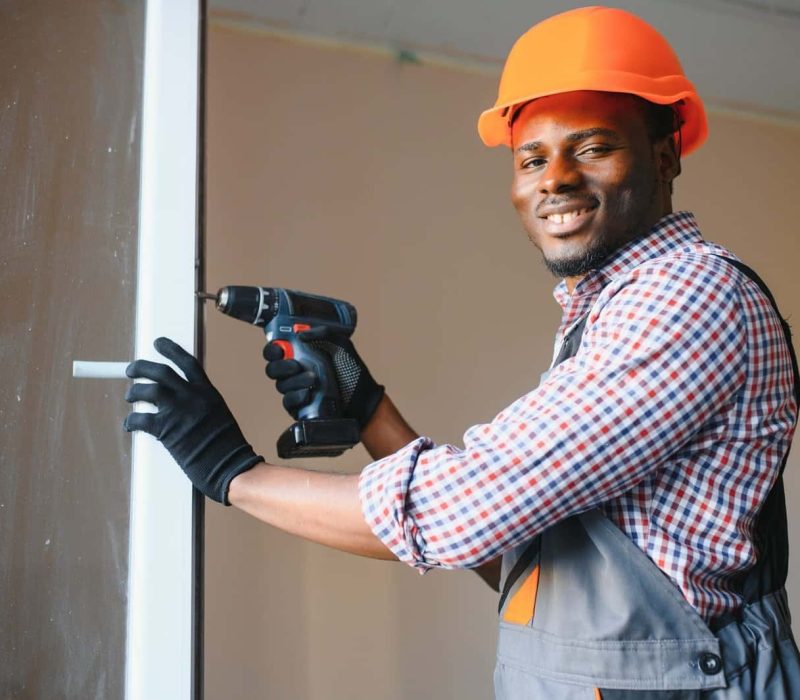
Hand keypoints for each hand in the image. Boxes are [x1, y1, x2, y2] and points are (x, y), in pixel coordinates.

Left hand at [123, 337, 262, 504]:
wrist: (229, 465)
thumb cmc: (226, 447)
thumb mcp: (219, 415)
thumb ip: (202, 404)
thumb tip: (183, 403)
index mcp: (208, 392)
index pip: (187, 362)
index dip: (171, 350)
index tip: (159, 343)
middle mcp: (192, 397)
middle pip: (161, 372)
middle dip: (142, 367)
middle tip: (131, 370)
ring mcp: (178, 412)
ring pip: (148, 390)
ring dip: (134, 393)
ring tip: (131, 397)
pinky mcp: (165, 430)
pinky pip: (140, 419)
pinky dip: (131, 421)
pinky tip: (130, 424)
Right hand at [263, 326, 383, 427]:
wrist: (363, 397)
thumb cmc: (351, 370)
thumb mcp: (341, 345)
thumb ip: (324, 333)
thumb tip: (301, 334)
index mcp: (300, 354)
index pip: (275, 351)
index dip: (272, 349)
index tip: (280, 348)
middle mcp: (294, 372)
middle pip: (273, 369)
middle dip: (281, 366)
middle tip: (296, 365)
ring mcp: (296, 390)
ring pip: (281, 385)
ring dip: (295, 381)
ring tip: (313, 378)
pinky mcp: (299, 406)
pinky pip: (288, 402)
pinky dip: (296, 396)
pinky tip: (307, 394)